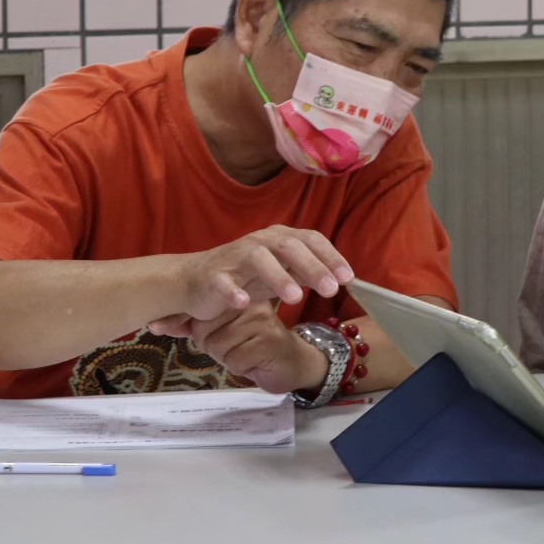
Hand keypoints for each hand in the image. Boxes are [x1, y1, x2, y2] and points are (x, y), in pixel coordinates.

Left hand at [150, 300, 327, 394]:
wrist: (293, 364)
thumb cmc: (254, 347)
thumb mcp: (222, 332)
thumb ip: (191, 325)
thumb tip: (153, 323)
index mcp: (239, 295)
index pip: (200, 314)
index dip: (200, 332)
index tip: (213, 335)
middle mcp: (250, 302)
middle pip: (204, 331)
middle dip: (215, 347)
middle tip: (238, 346)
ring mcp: (261, 319)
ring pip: (217, 346)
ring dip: (230, 358)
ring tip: (248, 353)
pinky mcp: (268, 340)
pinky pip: (234, 360)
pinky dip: (242, 367)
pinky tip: (257, 361)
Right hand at [171, 227, 352, 322]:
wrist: (194, 281)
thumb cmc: (245, 275)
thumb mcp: (282, 272)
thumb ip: (308, 272)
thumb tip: (343, 278)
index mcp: (279, 239)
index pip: (310, 239)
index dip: (331, 256)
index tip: (348, 278)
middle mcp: (259, 242)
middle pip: (289, 247)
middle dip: (312, 266)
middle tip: (331, 289)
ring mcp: (234, 257)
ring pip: (258, 259)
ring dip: (278, 277)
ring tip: (296, 298)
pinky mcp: (212, 276)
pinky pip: (222, 281)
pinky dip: (232, 291)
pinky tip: (243, 304)